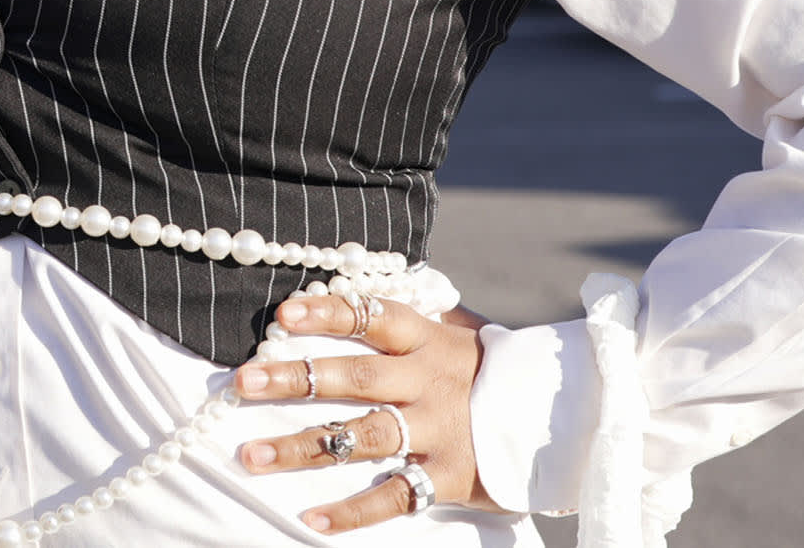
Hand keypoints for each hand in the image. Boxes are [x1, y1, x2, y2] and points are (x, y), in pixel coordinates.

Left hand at [233, 292, 497, 532]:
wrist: (562, 412)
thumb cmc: (489, 367)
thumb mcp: (457, 328)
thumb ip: (407, 314)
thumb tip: (348, 286)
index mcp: (426, 339)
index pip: (371, 317)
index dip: (327, 313)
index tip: (283, 315)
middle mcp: (427, 381)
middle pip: (354, 377)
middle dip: (294, 380)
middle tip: (241, 382)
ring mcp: (438, 430)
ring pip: (362, 437)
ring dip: (302, 447)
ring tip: (251, 455)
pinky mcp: (450, 475)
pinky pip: (395, 496)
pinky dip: (352, 512)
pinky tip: (309, 519)